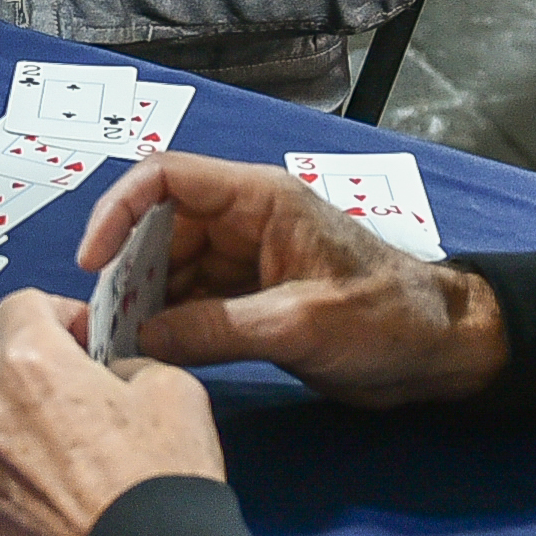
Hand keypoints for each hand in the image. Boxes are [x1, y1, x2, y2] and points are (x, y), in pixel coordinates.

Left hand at [0, 290, 225, 535]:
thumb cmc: (166, 475)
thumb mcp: (172, 388)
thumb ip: (126, 363)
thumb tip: (107, 374)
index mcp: (32, 366)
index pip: (17, 306)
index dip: (54, 312)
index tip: (82, 336)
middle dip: (17, 359)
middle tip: (64, 382)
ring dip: (16, 421)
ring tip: (68, 449)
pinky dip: (16, 476)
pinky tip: (59, 496)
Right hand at [72, 154, 508, 407]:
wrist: (442, 353)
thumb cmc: (388, 318)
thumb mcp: (299, 323)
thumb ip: (216, 328)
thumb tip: (140, 338)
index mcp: (260, 201)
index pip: (167, 179)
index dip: (118, 212)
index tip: (93, 262)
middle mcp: (245, 224)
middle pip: (159, 230)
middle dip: (125, 271)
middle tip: (101, 323)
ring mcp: (247, 264)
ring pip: (171, 273)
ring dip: (143, 304)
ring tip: (116, 346)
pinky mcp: (252, 304)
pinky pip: (193, 306)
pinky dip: (168, 327)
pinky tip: (149, 356)